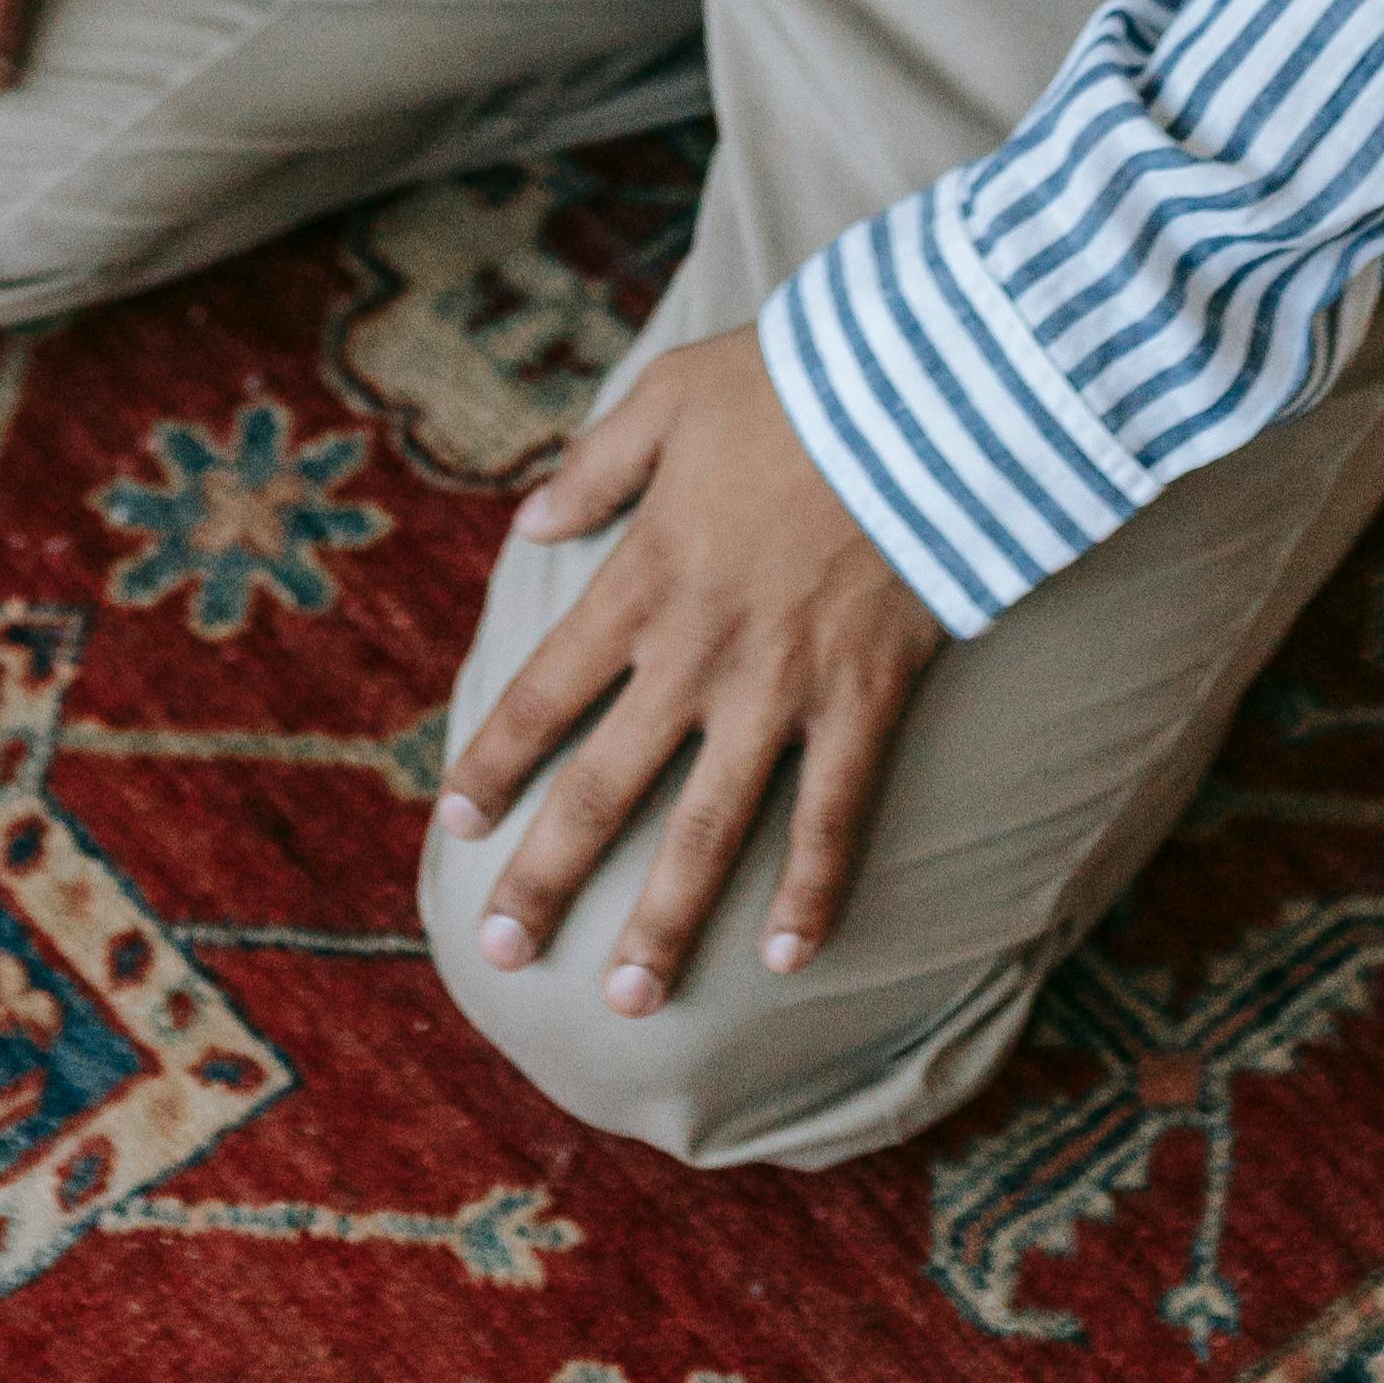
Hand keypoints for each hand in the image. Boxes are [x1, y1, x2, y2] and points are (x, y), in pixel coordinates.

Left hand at [435, 326, 941, 1016]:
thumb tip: (532, 518)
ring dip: (663, 921)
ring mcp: (783, 686)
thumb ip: (598, 466)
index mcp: (642, 578)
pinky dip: (813, 890)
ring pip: (708, 828)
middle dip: (549, 876)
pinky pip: (834, 814)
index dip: (497, 764)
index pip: (545, 693)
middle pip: (605, 786)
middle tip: (504, 954)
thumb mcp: (672, 398)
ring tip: (628, 1001)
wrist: (925, 388)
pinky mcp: (864, 698)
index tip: (458, 826)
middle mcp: (698, 652)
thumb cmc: (795, 382)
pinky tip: (787, 957)